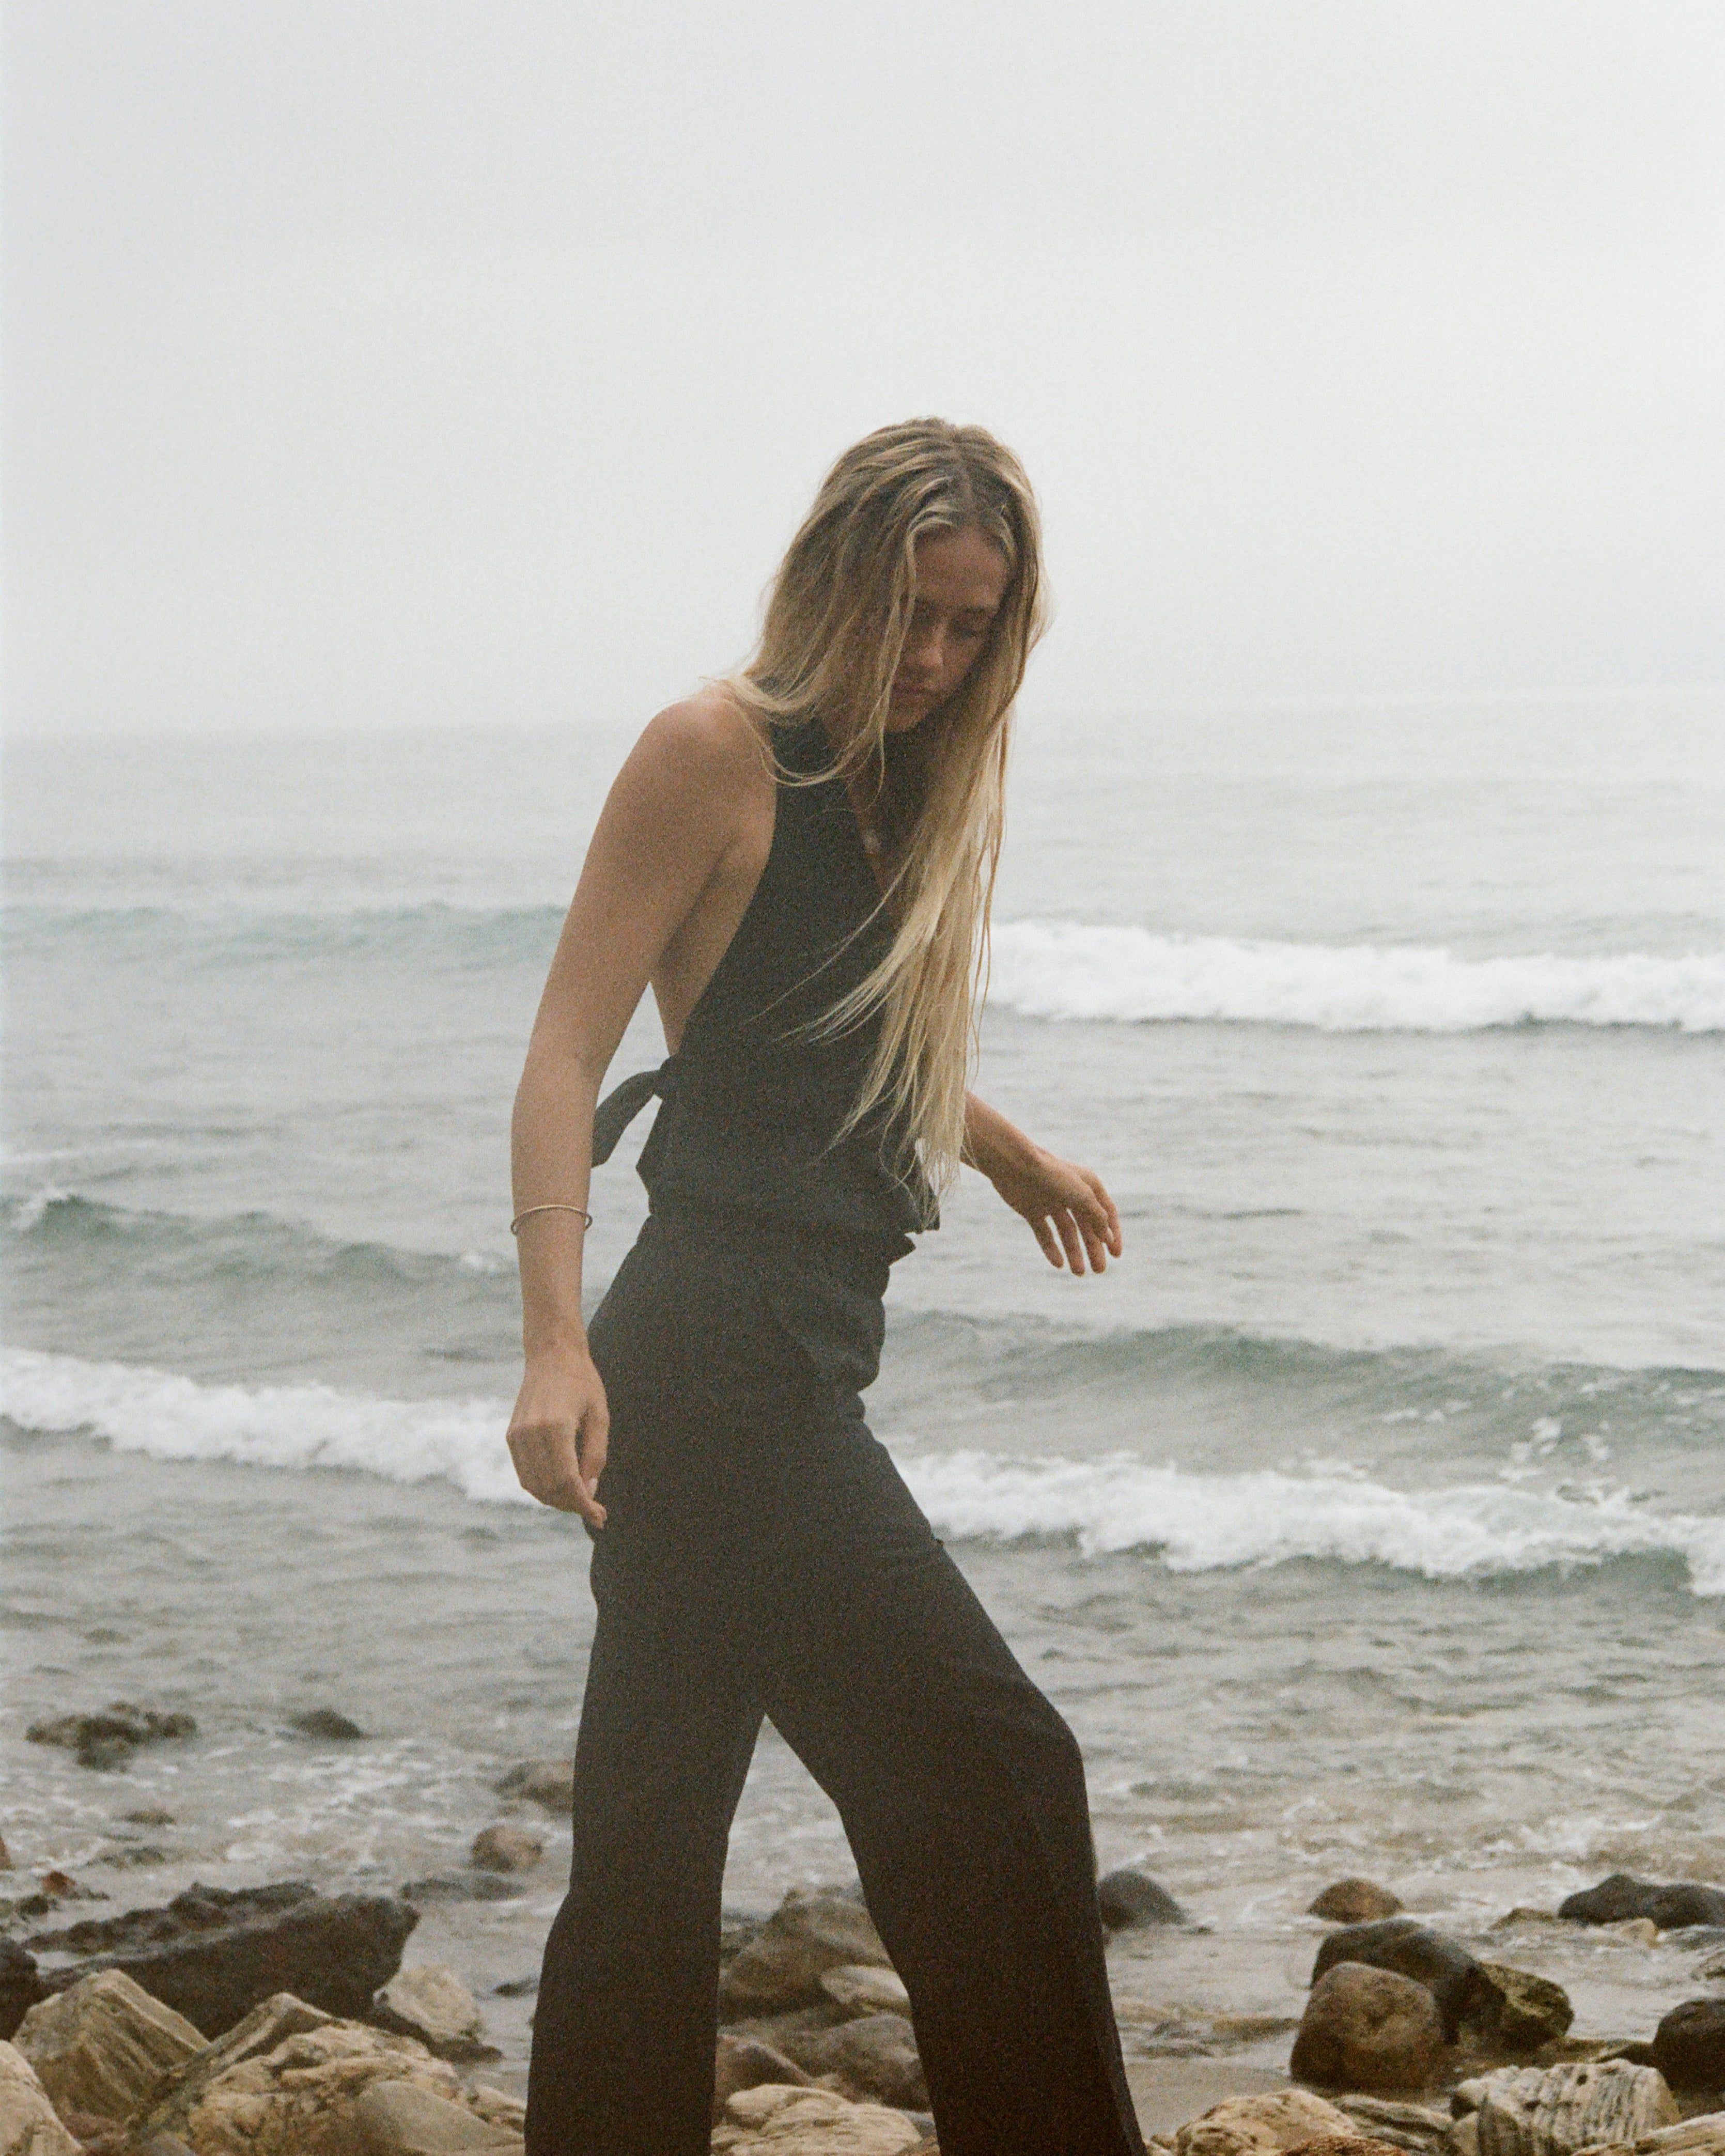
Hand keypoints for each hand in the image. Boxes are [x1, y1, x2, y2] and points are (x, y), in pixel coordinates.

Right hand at [507, 1349, 608, 1526]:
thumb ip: (595, 1455)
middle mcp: (530, 1434)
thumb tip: (588, 1490)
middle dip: (572, 1505)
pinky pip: (524, 1474)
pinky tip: (561, 1486)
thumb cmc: (583, 1383)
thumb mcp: (600, 1416)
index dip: (584, 1504)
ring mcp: (516, 1436)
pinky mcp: (511, 1436)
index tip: (600, 1517)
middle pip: (549, 1488)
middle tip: (594, 1509)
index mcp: (555, 1427)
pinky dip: (542, 1487)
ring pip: (534, 1485)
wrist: (551, 1355)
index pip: (567, 1480)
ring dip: (556, 1499)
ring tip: (580, 1500)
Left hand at [986, 1142, 1122, 1274]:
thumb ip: (1098, 1217)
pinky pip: (1045, 1234)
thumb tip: (1108, 1239)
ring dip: (1074, 1253)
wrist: (1015, 1166)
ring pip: (1067, 1233)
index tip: (1116, 1255)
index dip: (1113, 1234)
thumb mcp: (1082, 1196)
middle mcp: (1071, 1194)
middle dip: (1094, 1249)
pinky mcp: (1032, 1210)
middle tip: (1100, 1270)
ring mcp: (1051, 1202)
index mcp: (1089, 1185)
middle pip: (1087, 1226)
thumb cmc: (1052, 1176)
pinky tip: (1058, 1264)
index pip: (1107, 1213)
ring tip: (1079, 1273)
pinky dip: (1051, 1249)